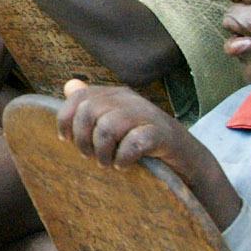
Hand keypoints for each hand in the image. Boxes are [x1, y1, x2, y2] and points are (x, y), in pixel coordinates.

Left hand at [56, 80, 241, 224]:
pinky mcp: (161, 134)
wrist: (186, 157)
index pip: (79, 97)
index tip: (65, 141)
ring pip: (108, 127)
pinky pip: (133, 143)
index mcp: (115, 95)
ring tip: (107, 164)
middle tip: (89, 156)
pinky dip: (124, 158)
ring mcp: (147, 114)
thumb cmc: (144, 141)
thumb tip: (69, 84)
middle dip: (83, 139)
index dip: (65, 119)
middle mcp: (129, 99)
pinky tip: (124, 166)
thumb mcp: (115, 121)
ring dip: (102, 151)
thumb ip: (92, 104)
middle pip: (89, 111)